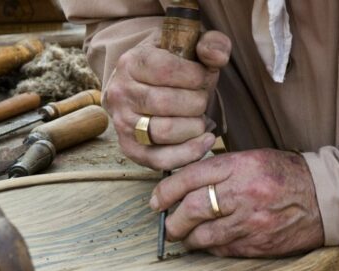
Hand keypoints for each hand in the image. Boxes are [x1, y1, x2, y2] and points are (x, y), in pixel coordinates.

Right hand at [103, 30, 231, 170]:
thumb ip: (211, 44)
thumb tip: (218, 57)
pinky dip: (188, 153)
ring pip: (164, 131)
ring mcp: (123, 123)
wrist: (143, 86)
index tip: (204, 77)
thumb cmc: (172, 67)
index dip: (195, 76)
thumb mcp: (190, 46)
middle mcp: (121, 93)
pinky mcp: (131, 149)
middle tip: (202, 99)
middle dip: (197, 102)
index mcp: (131, 62)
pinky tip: (205, 140)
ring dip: (194, 126)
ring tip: (200, 118)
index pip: (167, 70)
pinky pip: (160, 159)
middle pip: (166, 102)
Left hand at [150, 149, 324, 257]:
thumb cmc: (286, 175)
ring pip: (203, 235)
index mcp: (241, 166)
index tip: (156, 200)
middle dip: (172, 220)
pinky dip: (210, 247)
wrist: (326, 198)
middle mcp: (244, 193)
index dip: (166, 191)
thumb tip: (183, 182)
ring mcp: (251, 221)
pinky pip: (222, 249)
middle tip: (168, 224)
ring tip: (185, 236)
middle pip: (191, 209)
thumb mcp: (253, 158)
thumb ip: (220, 169)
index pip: (190, 177)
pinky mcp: (258, 244)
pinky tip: (209, 242)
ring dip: (188, 238)